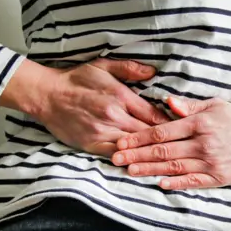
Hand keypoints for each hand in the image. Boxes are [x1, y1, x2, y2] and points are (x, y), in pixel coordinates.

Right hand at [2, 58, 170, 156]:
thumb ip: (130, 68)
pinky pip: (117, 156)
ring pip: (135, 147)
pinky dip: (131, 160)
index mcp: (121, 97)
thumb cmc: (76, 79)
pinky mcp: (92, 144)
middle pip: (149, 133)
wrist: (46, 95)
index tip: (182, 128)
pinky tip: (143, 164)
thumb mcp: (103, 65)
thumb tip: (153, 72)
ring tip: (169, 159)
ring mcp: (104, 132)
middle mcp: (115, 116)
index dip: (170, 123)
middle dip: (166, 140)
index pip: (154, 115)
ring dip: (151, 152)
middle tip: (183, 147)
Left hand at [111, 96, 230, 189]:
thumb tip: (167, 102)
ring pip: (174, 167)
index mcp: (199, 123)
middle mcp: (203, 143)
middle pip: (163, 150)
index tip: (121, 142)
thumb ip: (190, 105)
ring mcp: (211, 162)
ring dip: (150, 169)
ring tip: (130, 171)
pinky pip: (194, 181)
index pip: (162, 132)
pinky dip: (177, 183)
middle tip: (116, 159)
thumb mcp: (216, 105)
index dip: (138, 138)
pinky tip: (160, 184)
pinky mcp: (219, 177)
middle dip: (136, 155)